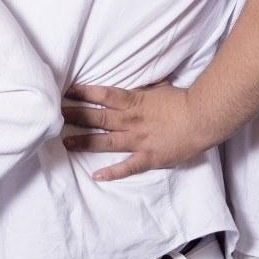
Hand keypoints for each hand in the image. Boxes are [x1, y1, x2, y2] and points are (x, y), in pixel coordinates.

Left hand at [61, 82, 213, 181]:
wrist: (202, 118)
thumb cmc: (183, 100)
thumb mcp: (159, 87)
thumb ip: (142, 88)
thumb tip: (132, 82)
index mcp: (133, 101)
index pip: (102, 95)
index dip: (83, 93)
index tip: (66, 91)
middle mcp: (131, 121)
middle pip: (97, 118)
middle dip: (75, 116)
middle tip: (56, 115)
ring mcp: (138, 140)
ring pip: (105, 142)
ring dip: (84, 142)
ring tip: (65, 142)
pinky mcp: (148, 157)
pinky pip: (127, 167)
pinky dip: (112, 172)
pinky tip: (96, 176)